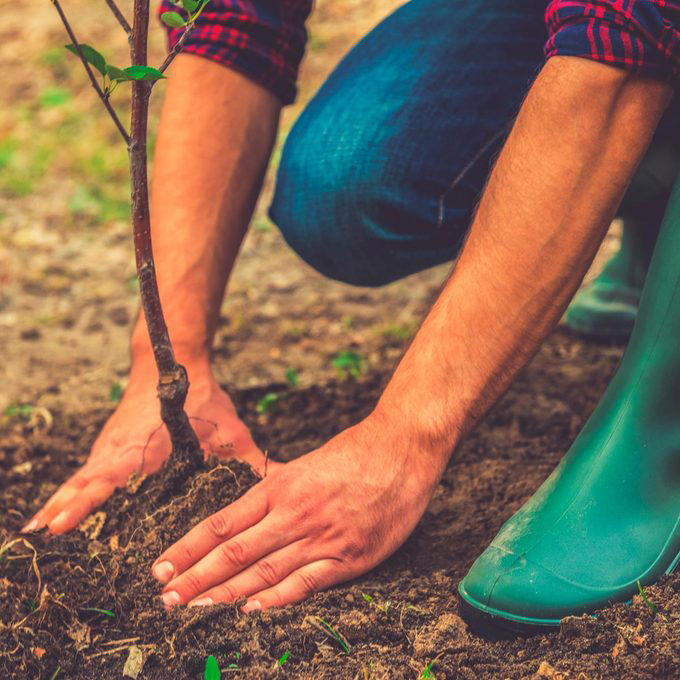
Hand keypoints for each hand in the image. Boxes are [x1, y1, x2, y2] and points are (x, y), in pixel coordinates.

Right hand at [23, 358, 267, 534]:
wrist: (171, 362)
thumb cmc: (202, 398)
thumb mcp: (229, 431)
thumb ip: (252, 462)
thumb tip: (284, 482)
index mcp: (147, 448)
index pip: (111, 479)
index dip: (87, 502)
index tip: (62, 524)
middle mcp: (121, 451)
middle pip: (88, 484)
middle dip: (67, 510)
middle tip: (45, 538)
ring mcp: (111, 448)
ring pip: (80, 479)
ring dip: (60, 503)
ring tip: (37, 532)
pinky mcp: (109, 448)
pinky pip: (84, 474)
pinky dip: (68, 492)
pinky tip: (53, 513)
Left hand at [150, 415, 442, 609]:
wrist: (402, 449)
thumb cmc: (354, 453)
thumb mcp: (307, 464)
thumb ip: (277, 487)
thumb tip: (250, 499)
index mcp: (279, 488)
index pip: (222, 523)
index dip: (189, 548)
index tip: (161, 566)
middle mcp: (293, 513)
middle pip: (234, 551)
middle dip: (195, 578)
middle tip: (165, 598)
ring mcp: (321, 537)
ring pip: (263, 571)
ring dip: (225, 594)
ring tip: (193, 609)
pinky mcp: (350, 557)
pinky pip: (306, 582)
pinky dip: (276, 598)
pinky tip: (250, 611)